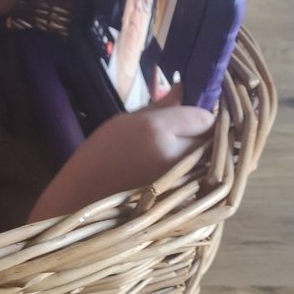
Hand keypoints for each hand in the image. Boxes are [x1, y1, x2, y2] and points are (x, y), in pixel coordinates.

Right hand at [28, 85, 214, 221]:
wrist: (81, 203)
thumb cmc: (97, 158)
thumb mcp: (123, 123)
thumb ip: (160, 108)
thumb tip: (183, 90)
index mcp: (157, 130)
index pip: (203, 117)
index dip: (200, 115)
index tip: (189, 117)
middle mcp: (175, 154)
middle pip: (212, 139)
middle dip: (203, 135)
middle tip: (183, 136)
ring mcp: (182, 181)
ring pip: (209, 161)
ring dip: (200, 156)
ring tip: (175, 157)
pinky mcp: (183, 201)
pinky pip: (202, 180)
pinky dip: (195, 175)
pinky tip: (175, 175)